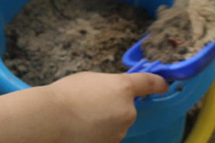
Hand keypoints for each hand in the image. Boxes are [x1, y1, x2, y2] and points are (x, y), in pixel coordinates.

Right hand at [45, 72, 168, 141]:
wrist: (51, 119)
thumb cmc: (67, 95)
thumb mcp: (91, 79)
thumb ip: (110, 85)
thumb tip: (115, 92)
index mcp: (124, 88)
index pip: (149, 83)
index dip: (158, 83)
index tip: (163, 85)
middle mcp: (128, 110)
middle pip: (128, 108)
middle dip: (115, 106)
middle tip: (91, 104)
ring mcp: (120, 131)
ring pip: (117, 124)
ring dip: (106, 121)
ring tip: (83, 118)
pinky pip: (109, 136)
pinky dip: (99, 134)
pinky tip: (83, 130)